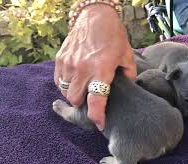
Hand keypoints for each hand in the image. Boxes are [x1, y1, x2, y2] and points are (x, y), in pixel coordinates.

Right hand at [54, 4, 135, 130]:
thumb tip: (129, 89)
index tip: (99, 124)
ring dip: (74, 95)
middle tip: (91, 100)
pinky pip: (58, 80)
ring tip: (84, 89)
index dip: (96, 116)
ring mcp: (69, 63)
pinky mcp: (61, 58)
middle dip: (83, 105)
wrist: (95, 16)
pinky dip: (65, 84)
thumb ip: (129, 75)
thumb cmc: (114, 36)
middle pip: (75, 100)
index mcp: (101, 69)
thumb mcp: (127, 56)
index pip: (96, 100)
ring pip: (65, 91)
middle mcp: (82, 69)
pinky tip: (76, 80)